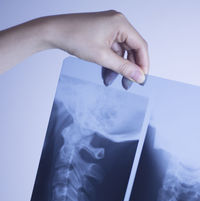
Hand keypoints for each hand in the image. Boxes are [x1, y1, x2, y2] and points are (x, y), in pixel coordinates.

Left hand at [0, 10, 148, 88]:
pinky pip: (112, 49)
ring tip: (112, 80)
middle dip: (130, 67)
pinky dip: (111, 62)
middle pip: (132, 48)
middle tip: (128, 83)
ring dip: (119, 67)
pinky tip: (106, 74)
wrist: (54, 32)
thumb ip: (123, 68)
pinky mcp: (102, 32)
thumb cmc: (74, 38)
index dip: (143, 64)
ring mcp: (109, 27)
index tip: (141, 79)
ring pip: (121, 51)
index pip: (140, 45)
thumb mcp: (102, 57)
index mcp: (120, 23)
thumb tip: (139, 77)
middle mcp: (117, 22)